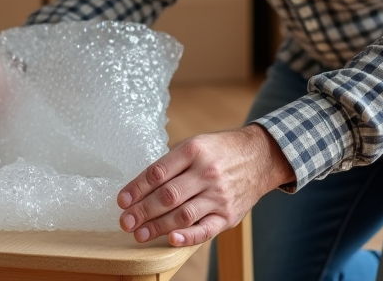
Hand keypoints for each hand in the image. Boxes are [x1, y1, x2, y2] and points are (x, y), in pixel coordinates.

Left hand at [117, 124, 294, 246]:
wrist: (260, 157)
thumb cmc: (220, 151)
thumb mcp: (196, 144)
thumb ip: (171, 163)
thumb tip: (140, 187)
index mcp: (194, 151)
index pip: (158, 173)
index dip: (137, 188)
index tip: (122, 201)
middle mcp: (206, 173)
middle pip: (168, 195)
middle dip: (142, 211)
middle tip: (125, 222)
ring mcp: (219, 195)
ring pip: (183, 214)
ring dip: (157, 226)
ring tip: (138, 233)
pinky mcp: (228, 215)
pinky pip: (206, 229)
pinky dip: (188, 237)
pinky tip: (172, 240)